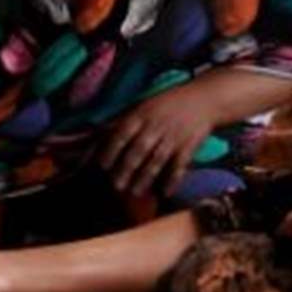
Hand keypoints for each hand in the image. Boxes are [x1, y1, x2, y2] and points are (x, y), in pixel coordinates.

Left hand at [99, 89, 217, 196]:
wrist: (204, 99)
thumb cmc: (165, 105)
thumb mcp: (141, 107)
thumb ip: (119, 123)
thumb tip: (87, 137)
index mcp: (141, 114)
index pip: (123, 133)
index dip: (112, 149)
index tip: (102, 165)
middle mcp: (156, 125)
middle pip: (139, 149)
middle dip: (126, 168)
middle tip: (116, 186)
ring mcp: (174, 136)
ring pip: (158, 159)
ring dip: (145, 177)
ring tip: (134, 193)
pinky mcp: (190, 145)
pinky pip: (180, 164)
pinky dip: (173, 179)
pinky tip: (165, 192)